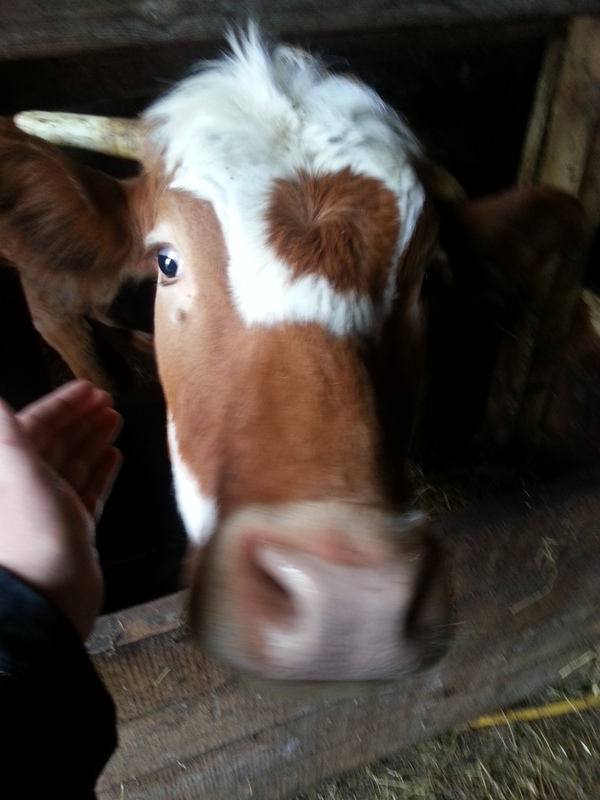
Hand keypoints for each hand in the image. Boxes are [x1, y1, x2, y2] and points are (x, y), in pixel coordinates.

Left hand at [0, 380, 121, 639]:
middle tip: (107, 400)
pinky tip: (114, 456)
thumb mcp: (16, 471)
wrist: (48, 598)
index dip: (61, 404)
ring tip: (115, 420)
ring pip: (75, 463)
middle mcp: (28, 487)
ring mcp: (51, 508)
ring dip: (94, 439)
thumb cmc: (31, 536)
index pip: (36, 425)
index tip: (87, 387)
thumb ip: (7, 433)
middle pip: (57, 441)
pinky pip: (89, 491)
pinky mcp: (73, 528)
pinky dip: (101, 471)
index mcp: (11, 470)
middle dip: (81, 418)